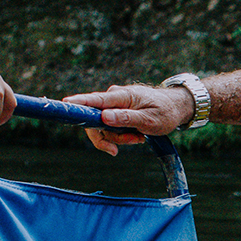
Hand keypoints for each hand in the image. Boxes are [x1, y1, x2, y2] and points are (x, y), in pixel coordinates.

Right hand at [65, 83, 190, 154]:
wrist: (176, 108)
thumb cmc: (165, 112)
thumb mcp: (149, 120)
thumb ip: (126, 118)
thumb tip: (103, 117)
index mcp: (121, 96)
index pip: (95, 99)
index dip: (78, 103)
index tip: (65, 104)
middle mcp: (113, 98)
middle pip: (94, 119)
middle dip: (109, 137)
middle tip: (127, 144)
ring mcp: (114, 105)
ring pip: (103, 127)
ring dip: (119, 138)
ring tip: (139, 138)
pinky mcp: (116, 111)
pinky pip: (110, 127)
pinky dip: (122, 135)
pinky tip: (137, 136)